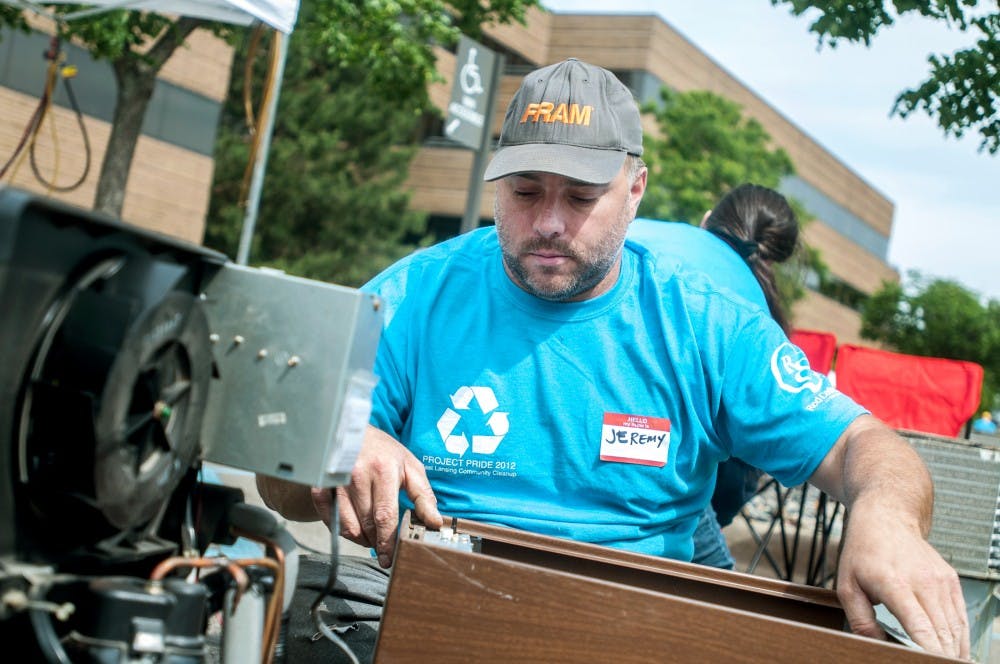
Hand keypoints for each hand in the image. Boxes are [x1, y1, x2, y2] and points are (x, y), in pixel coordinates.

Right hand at [333, 426, 441, 567]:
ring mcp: (337, 479)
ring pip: (346, 525)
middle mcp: (357, 473)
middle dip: (375, 542)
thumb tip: (435, 523)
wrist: (353, 432)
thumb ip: (424, 496)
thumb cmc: (386, 453)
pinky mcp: (321, 484)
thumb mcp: (411, 468)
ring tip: (370, 536)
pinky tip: (353, 526)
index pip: (385, 515)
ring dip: (360, 538)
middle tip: (382, 549)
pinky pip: (329, 519)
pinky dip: (342, 529)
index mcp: (383, 469)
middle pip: (366, 524)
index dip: (387, 541)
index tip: (389, 558)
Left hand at [836, 501, 968, 658]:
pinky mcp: (951, 580)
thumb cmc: (863, 552)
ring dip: (951, 651)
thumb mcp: (847, 585)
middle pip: (943, 635)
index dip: (926, 655)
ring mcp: (941, 581)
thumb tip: (877, 645)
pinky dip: (958, 636)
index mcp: (896, 584)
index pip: (922, 629)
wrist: (886, 518)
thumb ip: (860, 620)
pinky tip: (950, 650)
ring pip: (956, 629)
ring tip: (938, 661)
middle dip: (938, 657)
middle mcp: (924, 582)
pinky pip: (960, 617)